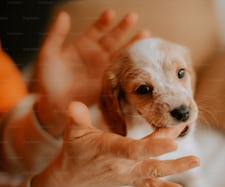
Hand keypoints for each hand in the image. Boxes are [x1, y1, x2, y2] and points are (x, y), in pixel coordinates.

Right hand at [32, 101, 199, 186]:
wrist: (73, 178)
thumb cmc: (74, 151)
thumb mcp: (72, 133)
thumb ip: (76, 119)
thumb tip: (74, 105)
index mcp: (109, 150)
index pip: (133, 150)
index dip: (153, 147)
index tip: (173, 143)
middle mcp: (122, 165)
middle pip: (150, 157)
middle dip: (168, 143)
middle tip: (184, 128)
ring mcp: (129, 174)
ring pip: (155, 171)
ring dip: (176, 166)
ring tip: (196, 161)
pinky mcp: (131, 179)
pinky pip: (150, 185)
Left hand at [36, 10, 148, 135]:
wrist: (55, 106)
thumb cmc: (48, 80)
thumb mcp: (49, 55)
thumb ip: (56, 35)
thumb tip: (64, 14)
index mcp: (83, 46)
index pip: (96, 30)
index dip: (104, 21)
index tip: (111, 13)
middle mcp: (96, 55)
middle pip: (113, 38)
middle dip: (123, 28)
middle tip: (133, 16)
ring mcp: (104, 69)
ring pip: (121, 53)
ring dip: (133, 44)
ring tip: (146, 35)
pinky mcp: (109, 83)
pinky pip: (123, 72)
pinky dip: (132, 66)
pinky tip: (142, 60)